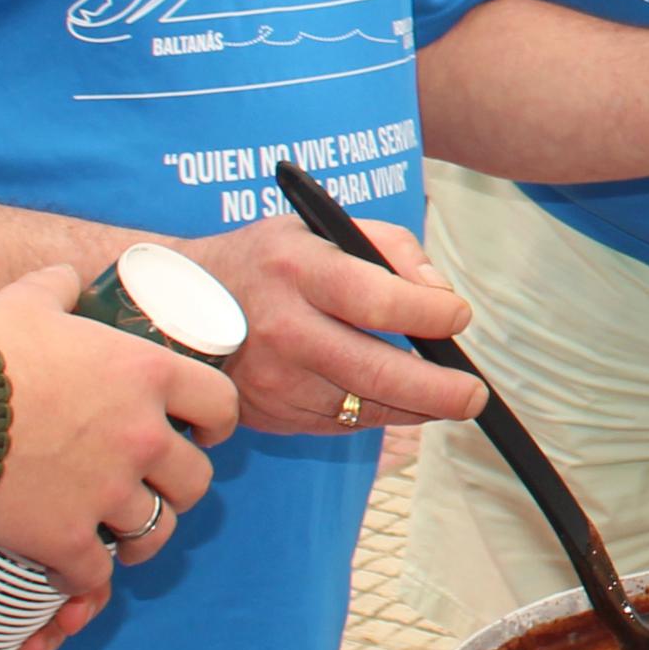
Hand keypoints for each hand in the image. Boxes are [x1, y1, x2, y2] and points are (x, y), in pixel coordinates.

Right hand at [0, 264, 236, 603]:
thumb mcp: (30, 300)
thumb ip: (60, 288)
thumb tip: (68, 279)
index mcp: (147, 376)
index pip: (222, 405)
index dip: (216, 423)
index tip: (202, 432)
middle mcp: (142, 437)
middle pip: (196, 481)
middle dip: (180, 488)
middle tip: (155, 488)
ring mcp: (108, 492)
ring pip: (156, 531)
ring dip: (142, 536)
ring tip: (122, 536)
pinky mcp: (65, 538)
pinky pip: (96, 573)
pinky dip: (86, 577)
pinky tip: (73, 571)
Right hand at [191, 213, 482, 433]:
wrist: (174, 309)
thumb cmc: (266, 261)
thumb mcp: (319, 227)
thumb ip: (390, 247)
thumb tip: (440, 294)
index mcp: (298, 270)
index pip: (378, 301)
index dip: (429, 314)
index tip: (458, 317)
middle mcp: (283, 329)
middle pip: (376, 370)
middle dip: (439, 389)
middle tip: (474, 395)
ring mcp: (273, 380)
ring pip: (362, 406)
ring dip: (415, 407)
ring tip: (448, 399)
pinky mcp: (269, 415)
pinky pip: (339, 423)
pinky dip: (375, 414)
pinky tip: (396, 401)